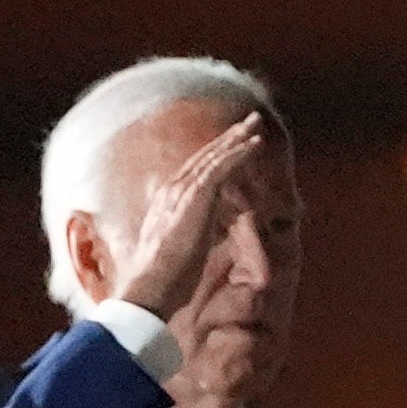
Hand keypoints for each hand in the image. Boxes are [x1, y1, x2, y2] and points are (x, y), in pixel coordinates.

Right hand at [113, 110, 272, 332]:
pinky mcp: (197, 195)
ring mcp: (183, 190)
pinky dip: (239, 153)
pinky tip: (255, 144)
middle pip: (203, 157)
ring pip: (214, 156)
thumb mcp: (176, 252)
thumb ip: (186, 238)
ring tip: (255, 125)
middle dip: (226, 139)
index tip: (229, 147)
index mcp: (166, 202)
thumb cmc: (163, 279)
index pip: (192, 172)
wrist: (151, 285)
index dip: (212, 157)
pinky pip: (222, 166)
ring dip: (236, 138)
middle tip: (247, 122)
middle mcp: (172, 190)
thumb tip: (196, 241)